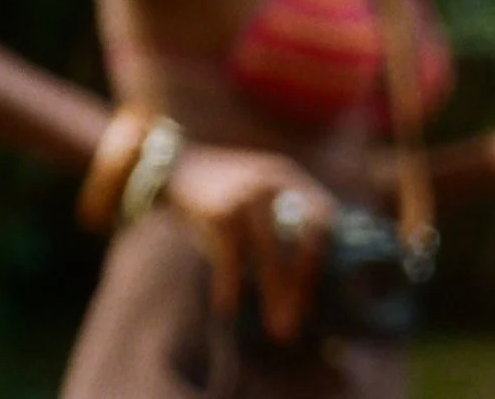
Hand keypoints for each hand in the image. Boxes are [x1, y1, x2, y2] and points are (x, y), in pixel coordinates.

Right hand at [161, 142, 337, 342]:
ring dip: (275, 293)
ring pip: (271, 255)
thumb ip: (280, 220)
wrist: (170, 168)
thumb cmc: (219, 194)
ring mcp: (247, 197)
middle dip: (301, 286)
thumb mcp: (257, 194)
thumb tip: (298, 275)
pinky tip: (228, 306)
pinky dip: (230, 287)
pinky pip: (232, 260)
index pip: (324, 218)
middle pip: (302, 240)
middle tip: (295, 323)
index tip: (311, 293)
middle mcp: (273, 183)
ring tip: (277, 326)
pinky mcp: (220, 214)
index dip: (320, 258)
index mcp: (288, 178)